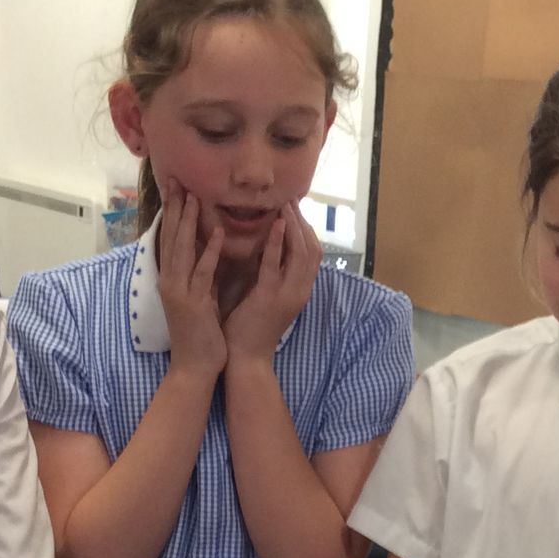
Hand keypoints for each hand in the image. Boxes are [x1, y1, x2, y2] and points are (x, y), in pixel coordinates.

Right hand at [157, 187, 226, 383]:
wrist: (194, 368)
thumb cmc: (200, 335)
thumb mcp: (201, 298)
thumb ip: (202, 274)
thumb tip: (211, 250)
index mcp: (172, 279)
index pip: (171, 239)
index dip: (172, 212)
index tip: (175, 187)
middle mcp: (170, 281)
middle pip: (171, 238)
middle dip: (173, 208)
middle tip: (175, 179)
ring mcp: (179, 292)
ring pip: (183, 250)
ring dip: (188, 222)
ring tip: (193, 196)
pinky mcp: (194, 303)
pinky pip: (203, 272)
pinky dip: (211, 251)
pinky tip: (219, 232)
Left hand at [222, 201, 318, 361]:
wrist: (245, 358)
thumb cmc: (251, 328)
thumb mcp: (267, 297)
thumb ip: (272, 274)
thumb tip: (266, 248)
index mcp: (300, 290)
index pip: (313, 254)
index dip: (307, 230)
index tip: (295, 209)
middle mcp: (300, 291)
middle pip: (313, 248)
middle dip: (303, 222)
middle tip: (291, 199)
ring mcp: (288, 294)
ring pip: (302, 253)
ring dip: (294, 226)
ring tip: (285, 204)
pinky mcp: (270, 297)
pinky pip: (276, 264)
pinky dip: (277, 242)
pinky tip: (274, 223)